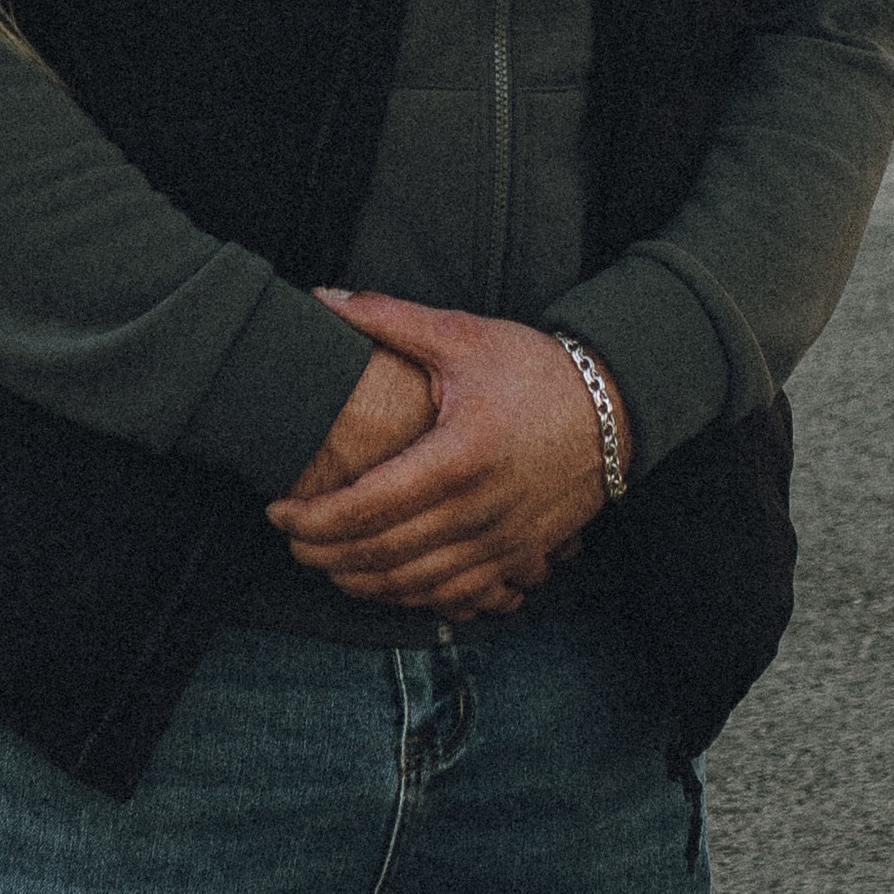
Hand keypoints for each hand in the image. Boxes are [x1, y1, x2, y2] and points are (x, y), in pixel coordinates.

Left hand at [268, 292, 628, 621]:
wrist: (615, 406)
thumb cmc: (533, 368)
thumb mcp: (461, 335)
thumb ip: (387, 318)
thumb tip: (320, 296)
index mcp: (459, 456)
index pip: (368, 506)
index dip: (313, 518)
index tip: (278, 512)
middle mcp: (480, 510)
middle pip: (382, 554)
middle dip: (323, 555)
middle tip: (290, 541)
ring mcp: (503, 542)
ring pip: (413, 585)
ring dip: (359, 582)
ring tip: (326, 563)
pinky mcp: (520, 558)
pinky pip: (454, 596)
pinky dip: (410, 597)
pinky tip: (385, 582)